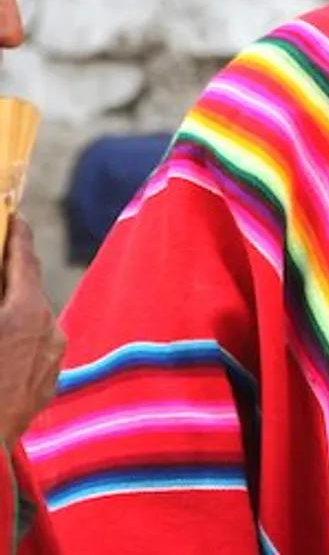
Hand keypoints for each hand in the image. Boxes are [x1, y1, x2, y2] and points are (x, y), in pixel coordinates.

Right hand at [0, 218, 65, 445]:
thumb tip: (4, 274)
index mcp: (25, 313)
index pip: (23, 258)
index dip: (16, 234)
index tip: (12, 216)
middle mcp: (49, 331)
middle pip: (26, 289)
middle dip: (6, 277)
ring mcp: (51, 360)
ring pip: (30, 321)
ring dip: (8, 313)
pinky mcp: (46, 385)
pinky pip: (31, 349)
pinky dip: (12, 341)